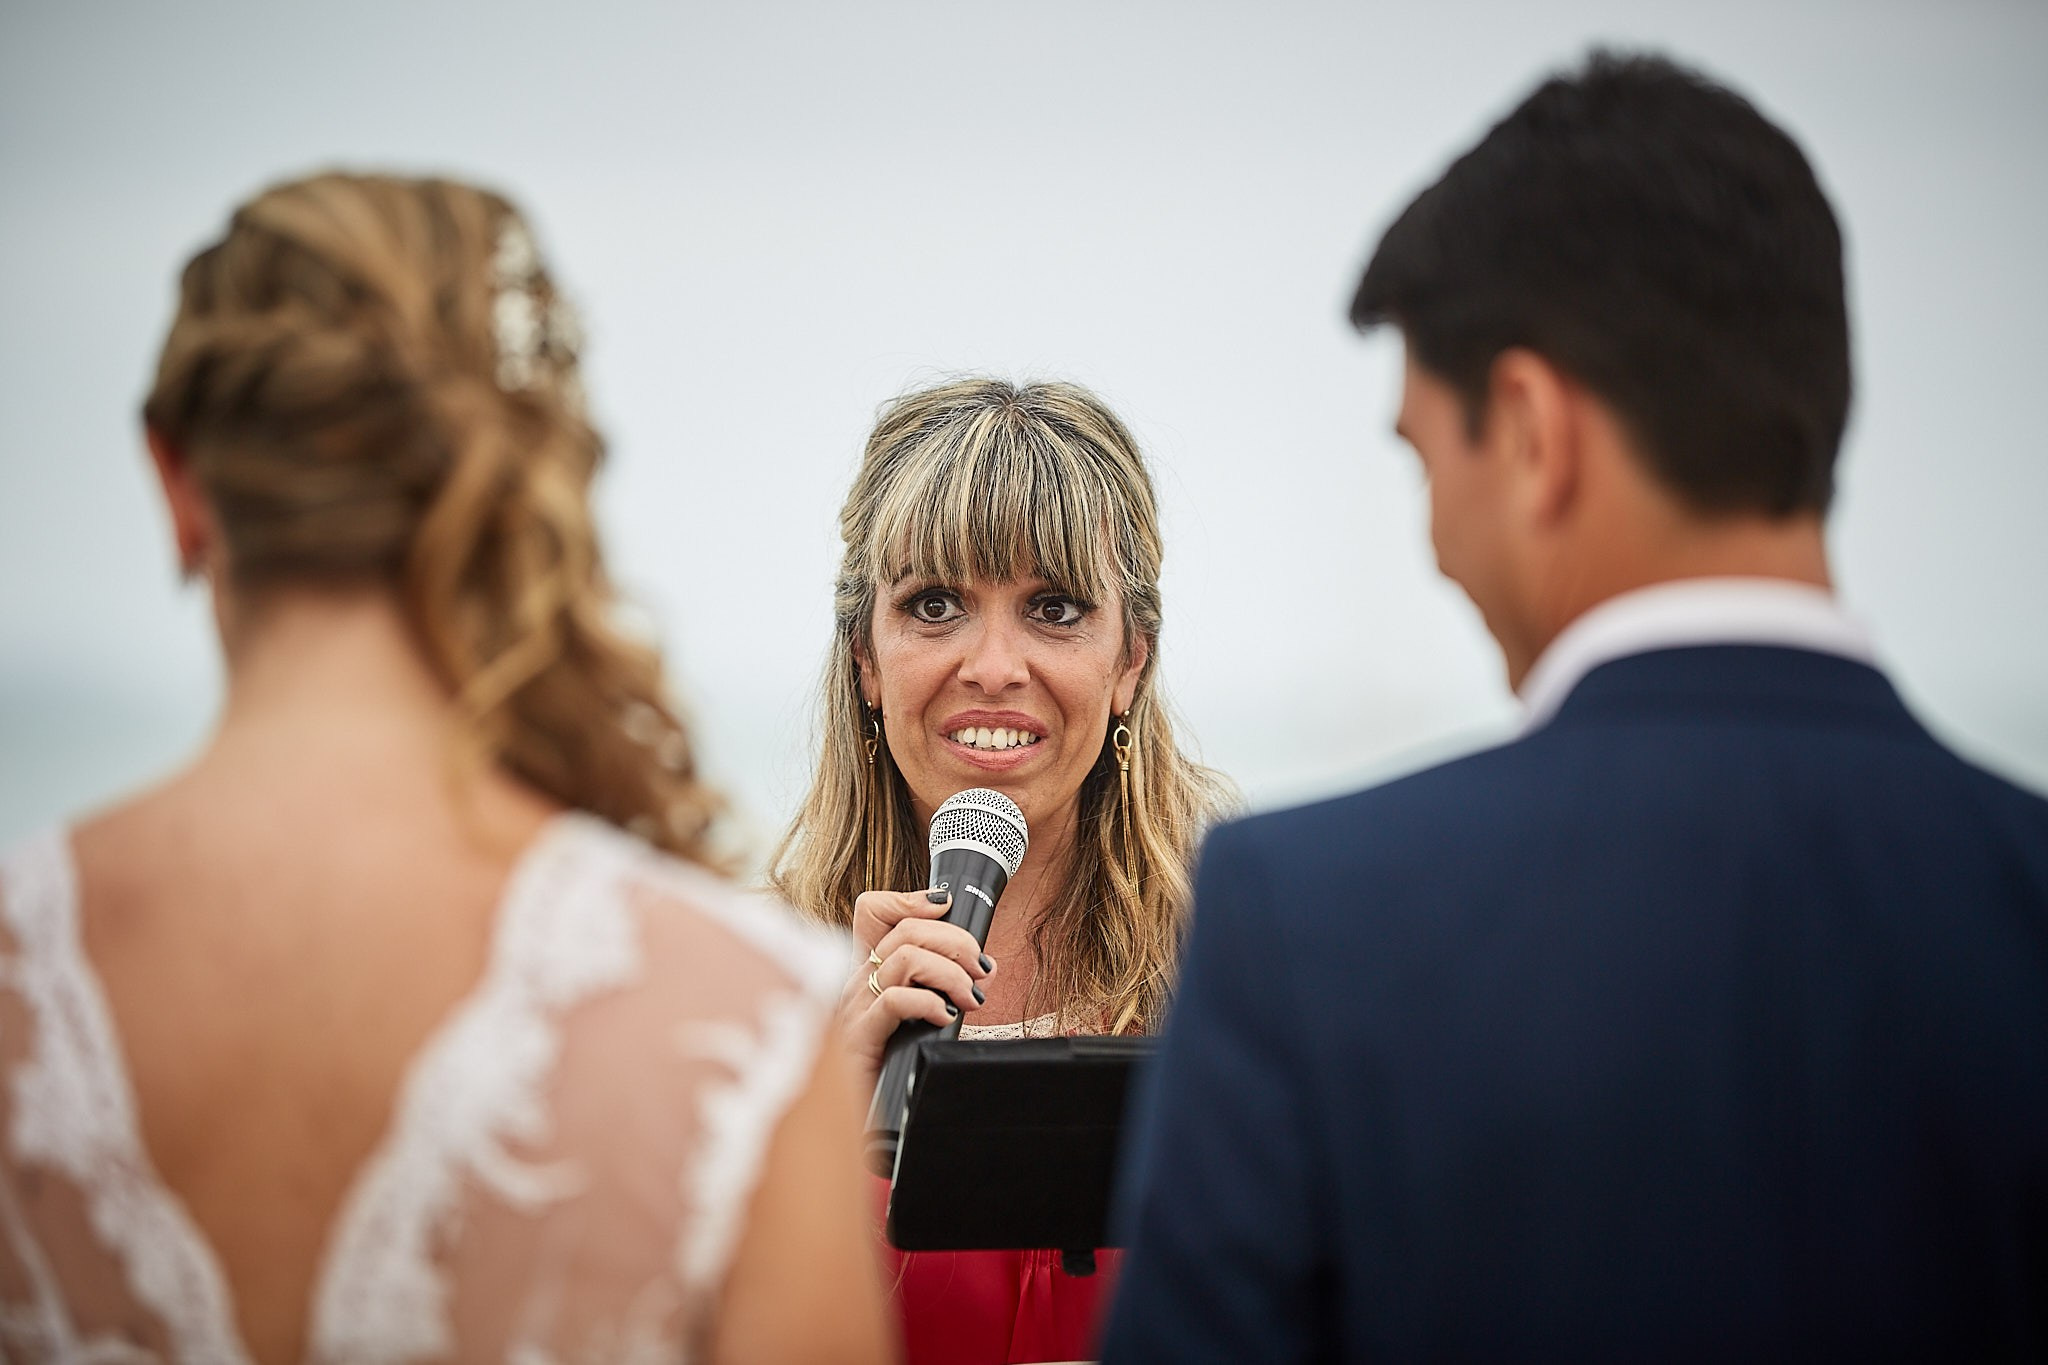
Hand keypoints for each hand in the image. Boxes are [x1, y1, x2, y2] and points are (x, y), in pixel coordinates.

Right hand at [837, 888, 994, 1086]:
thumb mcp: (917, 1015)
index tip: (946, 908)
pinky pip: (896, 1001)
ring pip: (906, 959)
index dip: (912, 900)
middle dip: (955, 942)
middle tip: (979, 970)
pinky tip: (945, 1018)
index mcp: (867, 971)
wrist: (868, 1112)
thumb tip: (983, 966)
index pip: (872, 911)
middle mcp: (856, 981)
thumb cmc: (892, 1063)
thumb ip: (940, 985)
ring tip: (969, 999)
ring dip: (951, 975)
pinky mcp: (859, 1037)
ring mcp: (854, 1008)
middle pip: (906, 930)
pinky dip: (930, 1003)